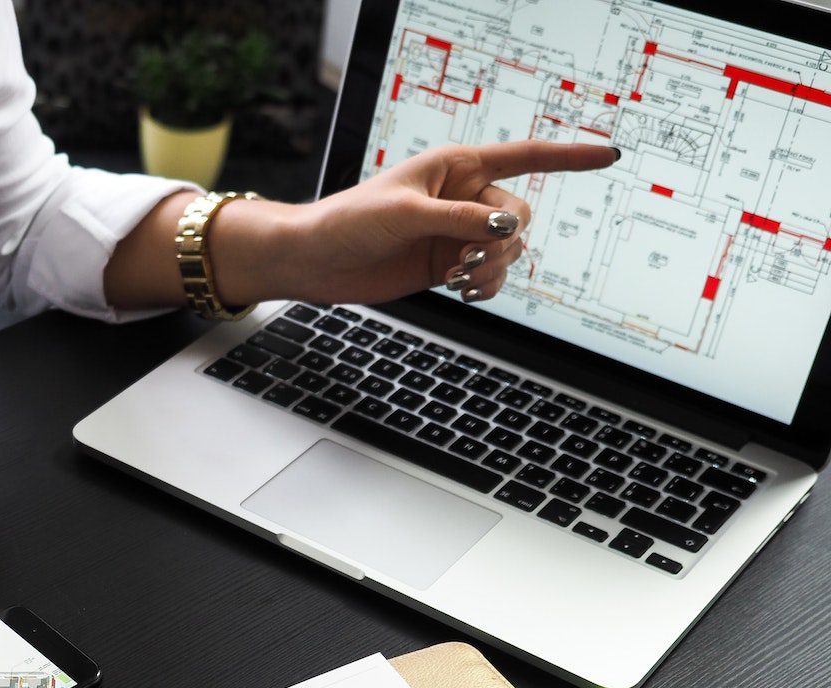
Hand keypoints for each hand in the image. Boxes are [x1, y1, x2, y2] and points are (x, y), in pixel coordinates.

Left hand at [239, 141, 617, 304]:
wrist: (317, 261)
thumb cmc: (351, 221)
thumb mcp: (406, 214)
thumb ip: (460, 220)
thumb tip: (507, 228)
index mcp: (457, 166)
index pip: (525, 156)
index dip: (569, 157)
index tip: (610, 154)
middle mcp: (464, 197)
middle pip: (520, 215)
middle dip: (503, 242)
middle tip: (465, 261)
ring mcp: (459, 232)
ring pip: (510, 250)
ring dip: (492, 268)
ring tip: (456, 278)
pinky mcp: (450, 264)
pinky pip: (493, 276)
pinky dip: (487, 287)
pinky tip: (465, 293)